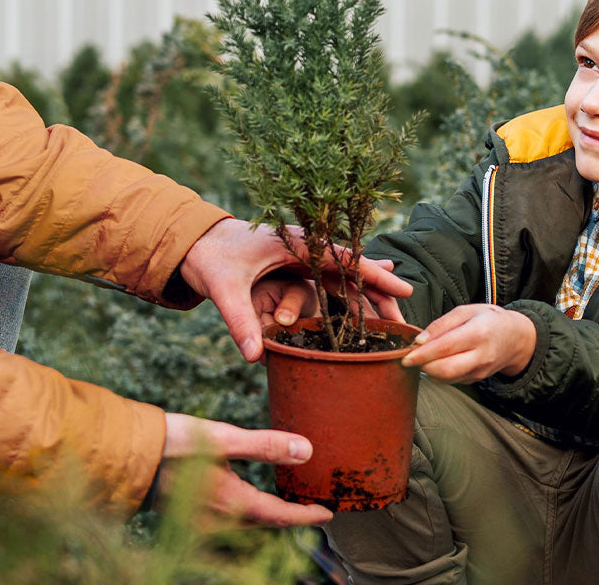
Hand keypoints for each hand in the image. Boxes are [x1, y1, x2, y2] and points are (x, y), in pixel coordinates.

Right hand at [157, 413, 333, 527]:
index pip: (281, 516)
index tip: (326, 513)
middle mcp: (220, 521)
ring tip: (281, 504)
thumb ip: (265, 445)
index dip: (306, 516)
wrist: (124, 457)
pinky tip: (242, 500)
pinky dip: (242, 515)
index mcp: (233, 502)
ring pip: (245, 526)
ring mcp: (201, 523)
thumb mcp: (223, 438)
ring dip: (265, 517)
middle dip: (288, 517)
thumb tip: (306, 451)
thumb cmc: (172, 443)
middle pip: (264, 524)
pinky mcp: (186, 519)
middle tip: (309, 508)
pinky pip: (225, 523)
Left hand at [180, 218, 411, 361]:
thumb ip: (240, 321)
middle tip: (404, 320)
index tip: (404, 290)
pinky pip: (329, 283)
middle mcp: (305, 247)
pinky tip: (364, 318)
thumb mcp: (224, 290)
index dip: (376, 275)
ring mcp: (302, 257)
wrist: (193, 243)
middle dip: (380, 293)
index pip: (346, 259)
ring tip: (391, 324)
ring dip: (366, 299)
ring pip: (344, 278)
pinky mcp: (295, 268)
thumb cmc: (210, 259)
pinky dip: (348, 298)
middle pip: (352, 270)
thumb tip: (254, 357)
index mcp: (296, 242)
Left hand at [400, 304, 537, 383]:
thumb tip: (420, 340)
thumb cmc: (489, 320)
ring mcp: (479, 371)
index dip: (423, 354)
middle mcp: (481, 355)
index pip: (446, 347)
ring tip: (424, 357)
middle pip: (445, 369)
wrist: (515, 338)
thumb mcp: (466, 311)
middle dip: (422, 366)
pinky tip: (437, 361)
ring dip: (429, 370)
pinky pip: (451, 380)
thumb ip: (442, 324)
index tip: (405, 355)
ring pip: (446, 378)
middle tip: (410, 357)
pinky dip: (439, 373)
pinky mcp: (476, 379)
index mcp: (478, 333)